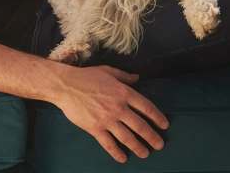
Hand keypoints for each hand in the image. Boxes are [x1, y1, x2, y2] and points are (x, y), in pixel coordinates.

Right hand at [50, 64, 168, 163]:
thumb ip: (124, 76)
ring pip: (127, 138)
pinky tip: (123, 158)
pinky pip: (109, 144)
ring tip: (145, 153)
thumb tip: (138, 78)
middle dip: (152, 137)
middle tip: (160, 145)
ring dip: (139, 147)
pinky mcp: (95, 128)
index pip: (147, 107)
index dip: (158, 117)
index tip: (164, 125)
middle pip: (140, 126)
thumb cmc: (86, 76)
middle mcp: (118, 108)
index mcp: (124, 92)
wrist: (65, 86)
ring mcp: (107, 120)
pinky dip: (117, 153)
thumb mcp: (108, 71)